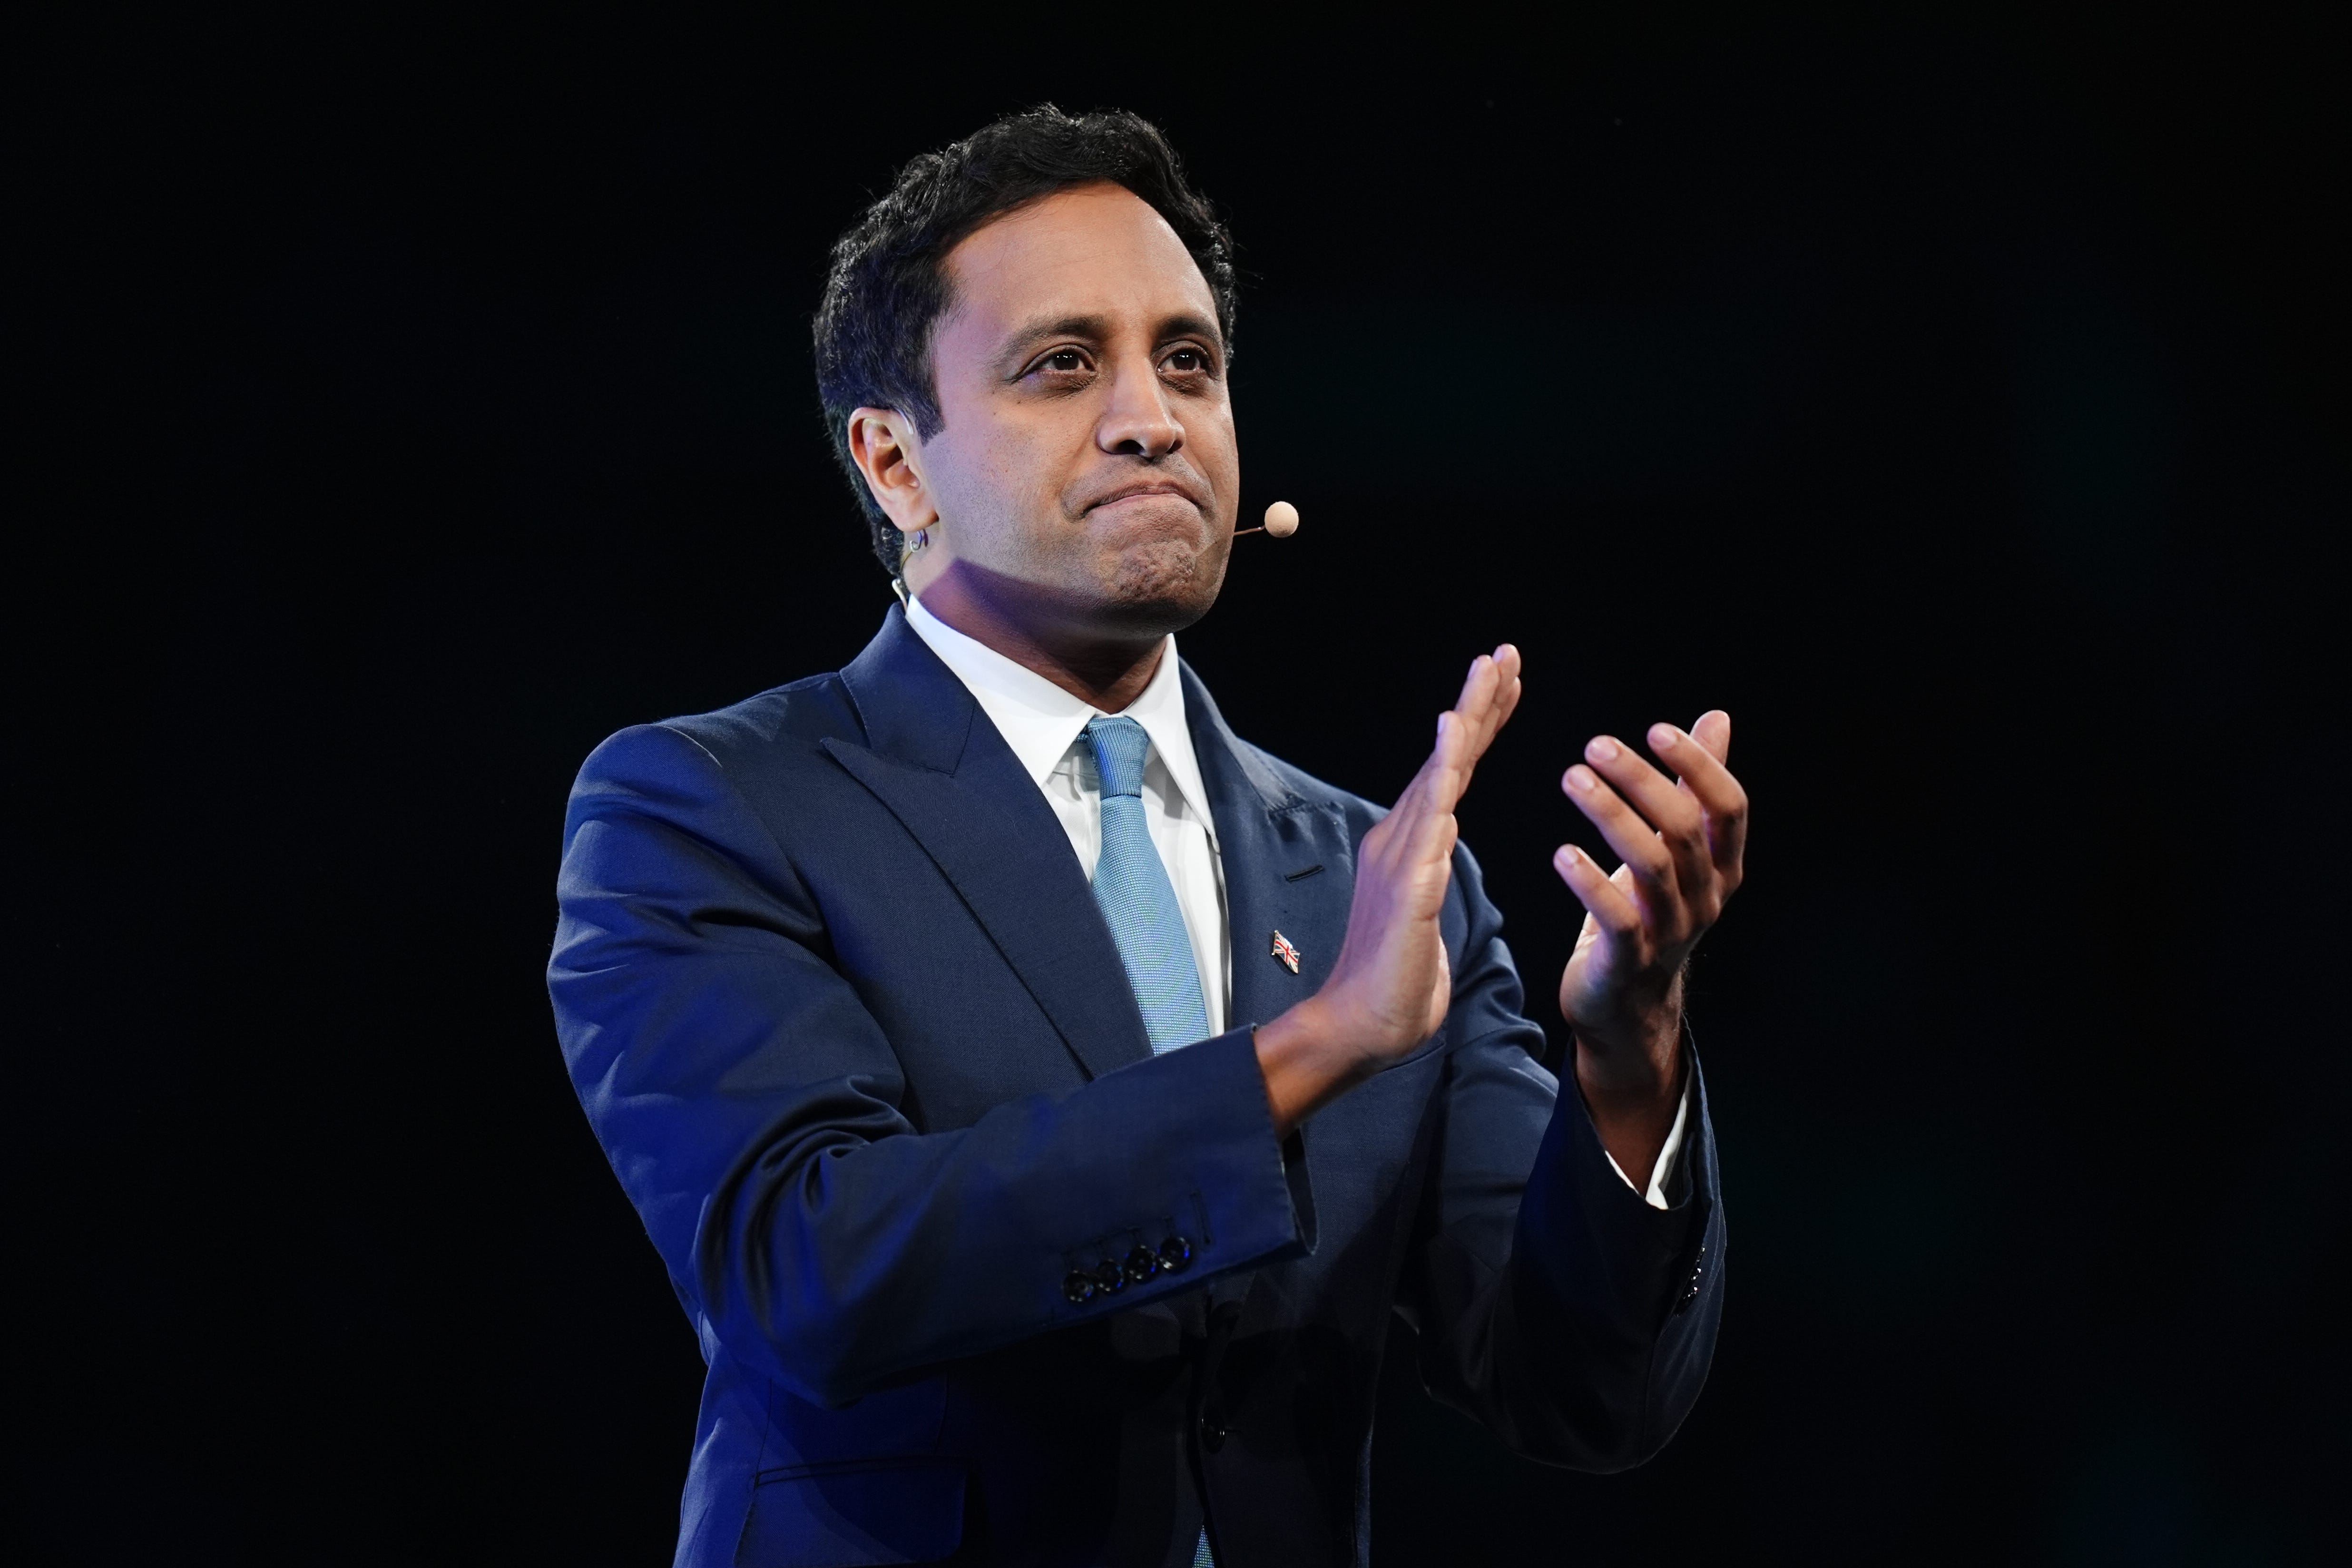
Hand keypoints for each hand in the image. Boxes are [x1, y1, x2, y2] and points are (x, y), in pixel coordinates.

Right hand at [1255, 645, 1522, 1133]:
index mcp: (1413, 845)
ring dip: (1467, 717)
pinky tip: (1455, 731)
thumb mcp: (1425, 915)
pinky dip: (1443, 767)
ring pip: (1441, 771)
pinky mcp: (1409, 881)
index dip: (1478, 725)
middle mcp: (1402, 838)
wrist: (1362, 1027)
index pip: (1454, 772)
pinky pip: (1431, 813)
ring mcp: (1403, 855)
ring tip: (1491, 669)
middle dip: (1478, 701)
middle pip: (1448, 756)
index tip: (1504, 682)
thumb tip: (1437, 850)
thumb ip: (1429, 876)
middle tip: (1504, 653)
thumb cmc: (1398, 982)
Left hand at [1553, 711, 1747, 1184]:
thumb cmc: (1650, 910)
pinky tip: (1561, 852)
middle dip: (1642, 782)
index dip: (1701, 766)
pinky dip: (1591, 882)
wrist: (1627, 1005)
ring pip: (1653, 866)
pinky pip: (1620, 919)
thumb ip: (1695, 786)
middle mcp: (1706, 897)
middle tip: (1595, 746)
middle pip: (1686, 829)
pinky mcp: (1630, 961)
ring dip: (1611, 817)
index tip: (1658, 730)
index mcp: (1722, 866)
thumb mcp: (1678, 848)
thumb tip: (1719, 718)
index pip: (1731, 808)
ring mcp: (1671, 932)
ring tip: (1572, 778)